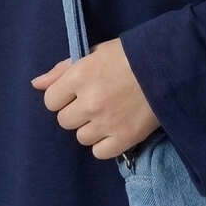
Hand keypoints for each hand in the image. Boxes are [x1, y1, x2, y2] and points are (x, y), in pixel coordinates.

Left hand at [30, 37, 160, 159]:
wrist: (169, 68)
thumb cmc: (130, 55)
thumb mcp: (95, 53)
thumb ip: (63, 69)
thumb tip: (36, 84)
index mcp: (80, 75)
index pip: (50, 100)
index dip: (62, 96)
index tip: (76, 92)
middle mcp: (89, 101)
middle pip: (64, 120)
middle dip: (76, 112)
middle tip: (96, 101)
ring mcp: (106, 122)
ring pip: (81, 137)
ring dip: (91, 128)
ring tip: (109, 113)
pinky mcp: (123, 139)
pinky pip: (99, 152)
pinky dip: (105, 143)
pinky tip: (116, 128)